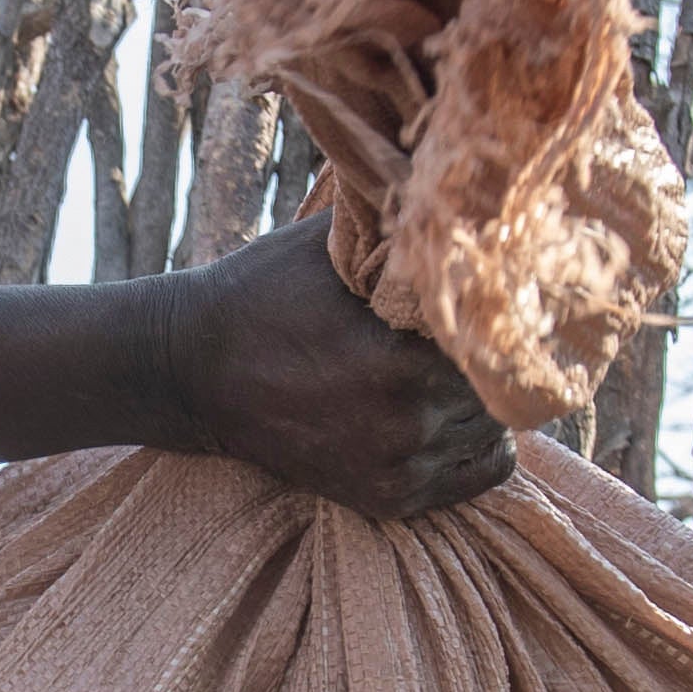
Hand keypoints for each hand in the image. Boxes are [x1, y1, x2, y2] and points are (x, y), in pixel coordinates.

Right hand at [159, 221, 518, 522]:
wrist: (190, 372)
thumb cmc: (262, 292)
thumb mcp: (331, 242)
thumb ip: (403, 221)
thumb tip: (466, 192)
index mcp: (400, 360)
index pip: (499, 336)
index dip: (497, 309)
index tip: (486, 290)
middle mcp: (407, 424)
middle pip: (502, 384)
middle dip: (491, 353)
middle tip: (470, 326)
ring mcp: (399, 469)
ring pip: (497, 429)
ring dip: (483, 397)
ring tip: (448, 366)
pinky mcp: (391, 499)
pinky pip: (478, 473)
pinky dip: (474, 441)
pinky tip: (444, 408)